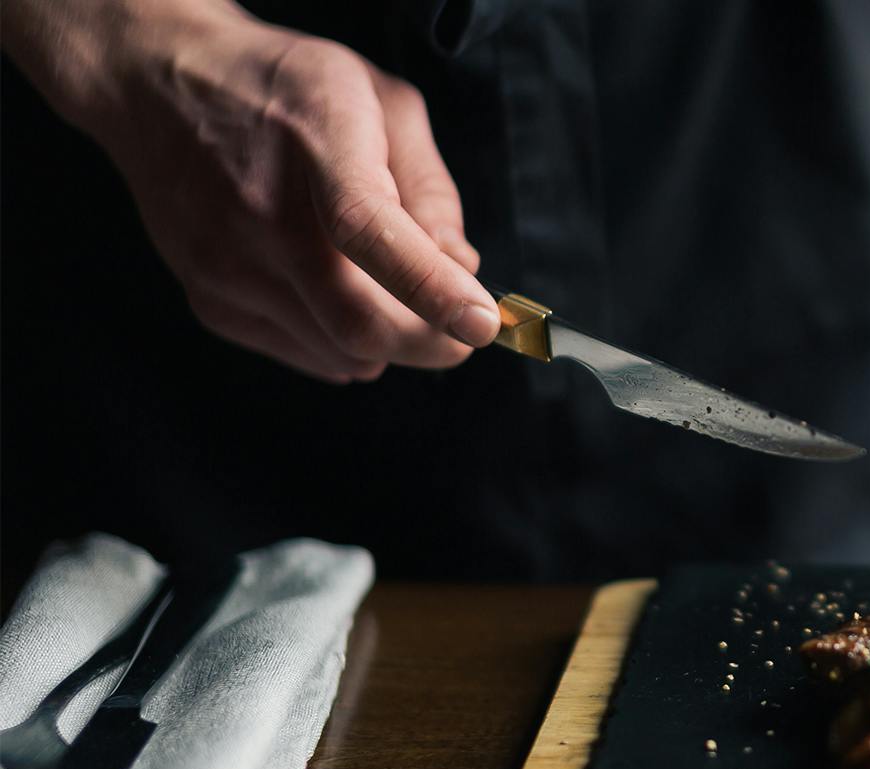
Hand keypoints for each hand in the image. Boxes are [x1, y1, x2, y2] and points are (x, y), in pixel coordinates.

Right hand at [2, 0, 498, 382]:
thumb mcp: (382, 103)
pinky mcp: (208, 299)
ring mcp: (226, 264)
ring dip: (391, 343)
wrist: (158, 84)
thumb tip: (460, 270)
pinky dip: (346, 344)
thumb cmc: (287, 89)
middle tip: (461, 333)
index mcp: (317, 146)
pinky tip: (346, 297)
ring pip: (339, 351)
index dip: (432, 289)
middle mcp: (261, 213)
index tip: (482, 323)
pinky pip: (306, 353)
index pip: (368, 231)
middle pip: (359, 322)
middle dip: (432, 344)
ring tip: (397, 296)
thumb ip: (431, 189)